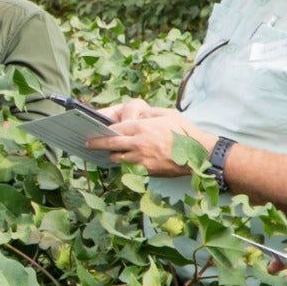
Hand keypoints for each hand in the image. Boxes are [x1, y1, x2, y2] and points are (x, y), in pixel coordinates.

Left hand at [87, 106, 211, 174]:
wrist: (199, 154)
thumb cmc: (184, 132)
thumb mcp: (166, 114)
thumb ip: (148, 114)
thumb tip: (136, 115)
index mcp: (141, 128)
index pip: (114, 129)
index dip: (103, 131)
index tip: (94, 131)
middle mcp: (137, 144)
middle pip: (109, 145)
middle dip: (96, 144)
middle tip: (88, 144)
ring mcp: (141, 159)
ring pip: (117, 159)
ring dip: (113, 155)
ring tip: (110, 152)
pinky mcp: (146, 171)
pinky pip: (129, 167)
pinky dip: (125, 164)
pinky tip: (125, 160)